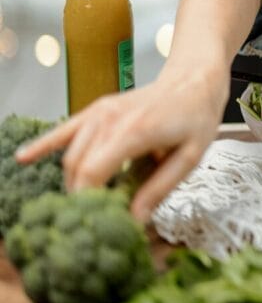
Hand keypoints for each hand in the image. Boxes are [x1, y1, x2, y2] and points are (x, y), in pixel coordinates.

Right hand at [15, 65, 229, 222]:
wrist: (194, 80)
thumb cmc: (196, 117)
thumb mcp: (189, 157)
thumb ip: (159, 189)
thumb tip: (134, 221)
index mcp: (134, 132)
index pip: (92, 174)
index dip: (89, 202)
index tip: (98, 222)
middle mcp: (109, 119)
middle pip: (76, 168)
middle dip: (82, 196)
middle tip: (96, 217)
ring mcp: (99, 112)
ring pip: (69, 156)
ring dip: (74, 181)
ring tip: (88, 202)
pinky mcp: (96, 110)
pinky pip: (63, 129)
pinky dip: (43, 144)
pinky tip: (23, 158)